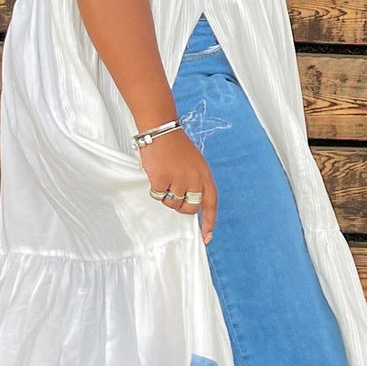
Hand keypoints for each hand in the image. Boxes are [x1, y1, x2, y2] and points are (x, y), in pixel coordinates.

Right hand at [139, 127, 216, 242]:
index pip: (211, 203)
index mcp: (205, 174)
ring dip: (166, 195)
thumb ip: (197, 182)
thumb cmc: (176, 146)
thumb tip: (191, 204)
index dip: (210, 221)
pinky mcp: (162, 179)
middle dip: (181, 207)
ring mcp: (179, 180)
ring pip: (172, 203)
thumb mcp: (195, 163)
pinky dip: (156, 188)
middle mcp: (195, 179)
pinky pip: (158, 195)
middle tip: (173, 194)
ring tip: (165, 176)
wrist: (161, 130)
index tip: (206, 235)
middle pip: (190, 208)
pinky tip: (157, 173)